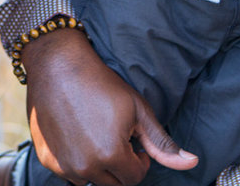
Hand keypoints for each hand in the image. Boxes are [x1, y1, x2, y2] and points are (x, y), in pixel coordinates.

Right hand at [23, 28, 197, 185]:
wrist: (57, 65)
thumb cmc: (100, 83)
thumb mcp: (138, 109)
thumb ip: (162, 143)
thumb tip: (192, 163)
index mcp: (111, 155)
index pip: (135, 178)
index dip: (138, 159)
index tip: (132, 139)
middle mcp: (85, 167)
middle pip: (114, 184)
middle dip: (120, 165)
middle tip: (116, 136)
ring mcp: (63, 166)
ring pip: (91, 181)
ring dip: (98, 166)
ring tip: (97, 134)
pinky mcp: (46, 160)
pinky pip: (69, 173)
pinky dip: (77, 161)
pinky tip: (78, 135)